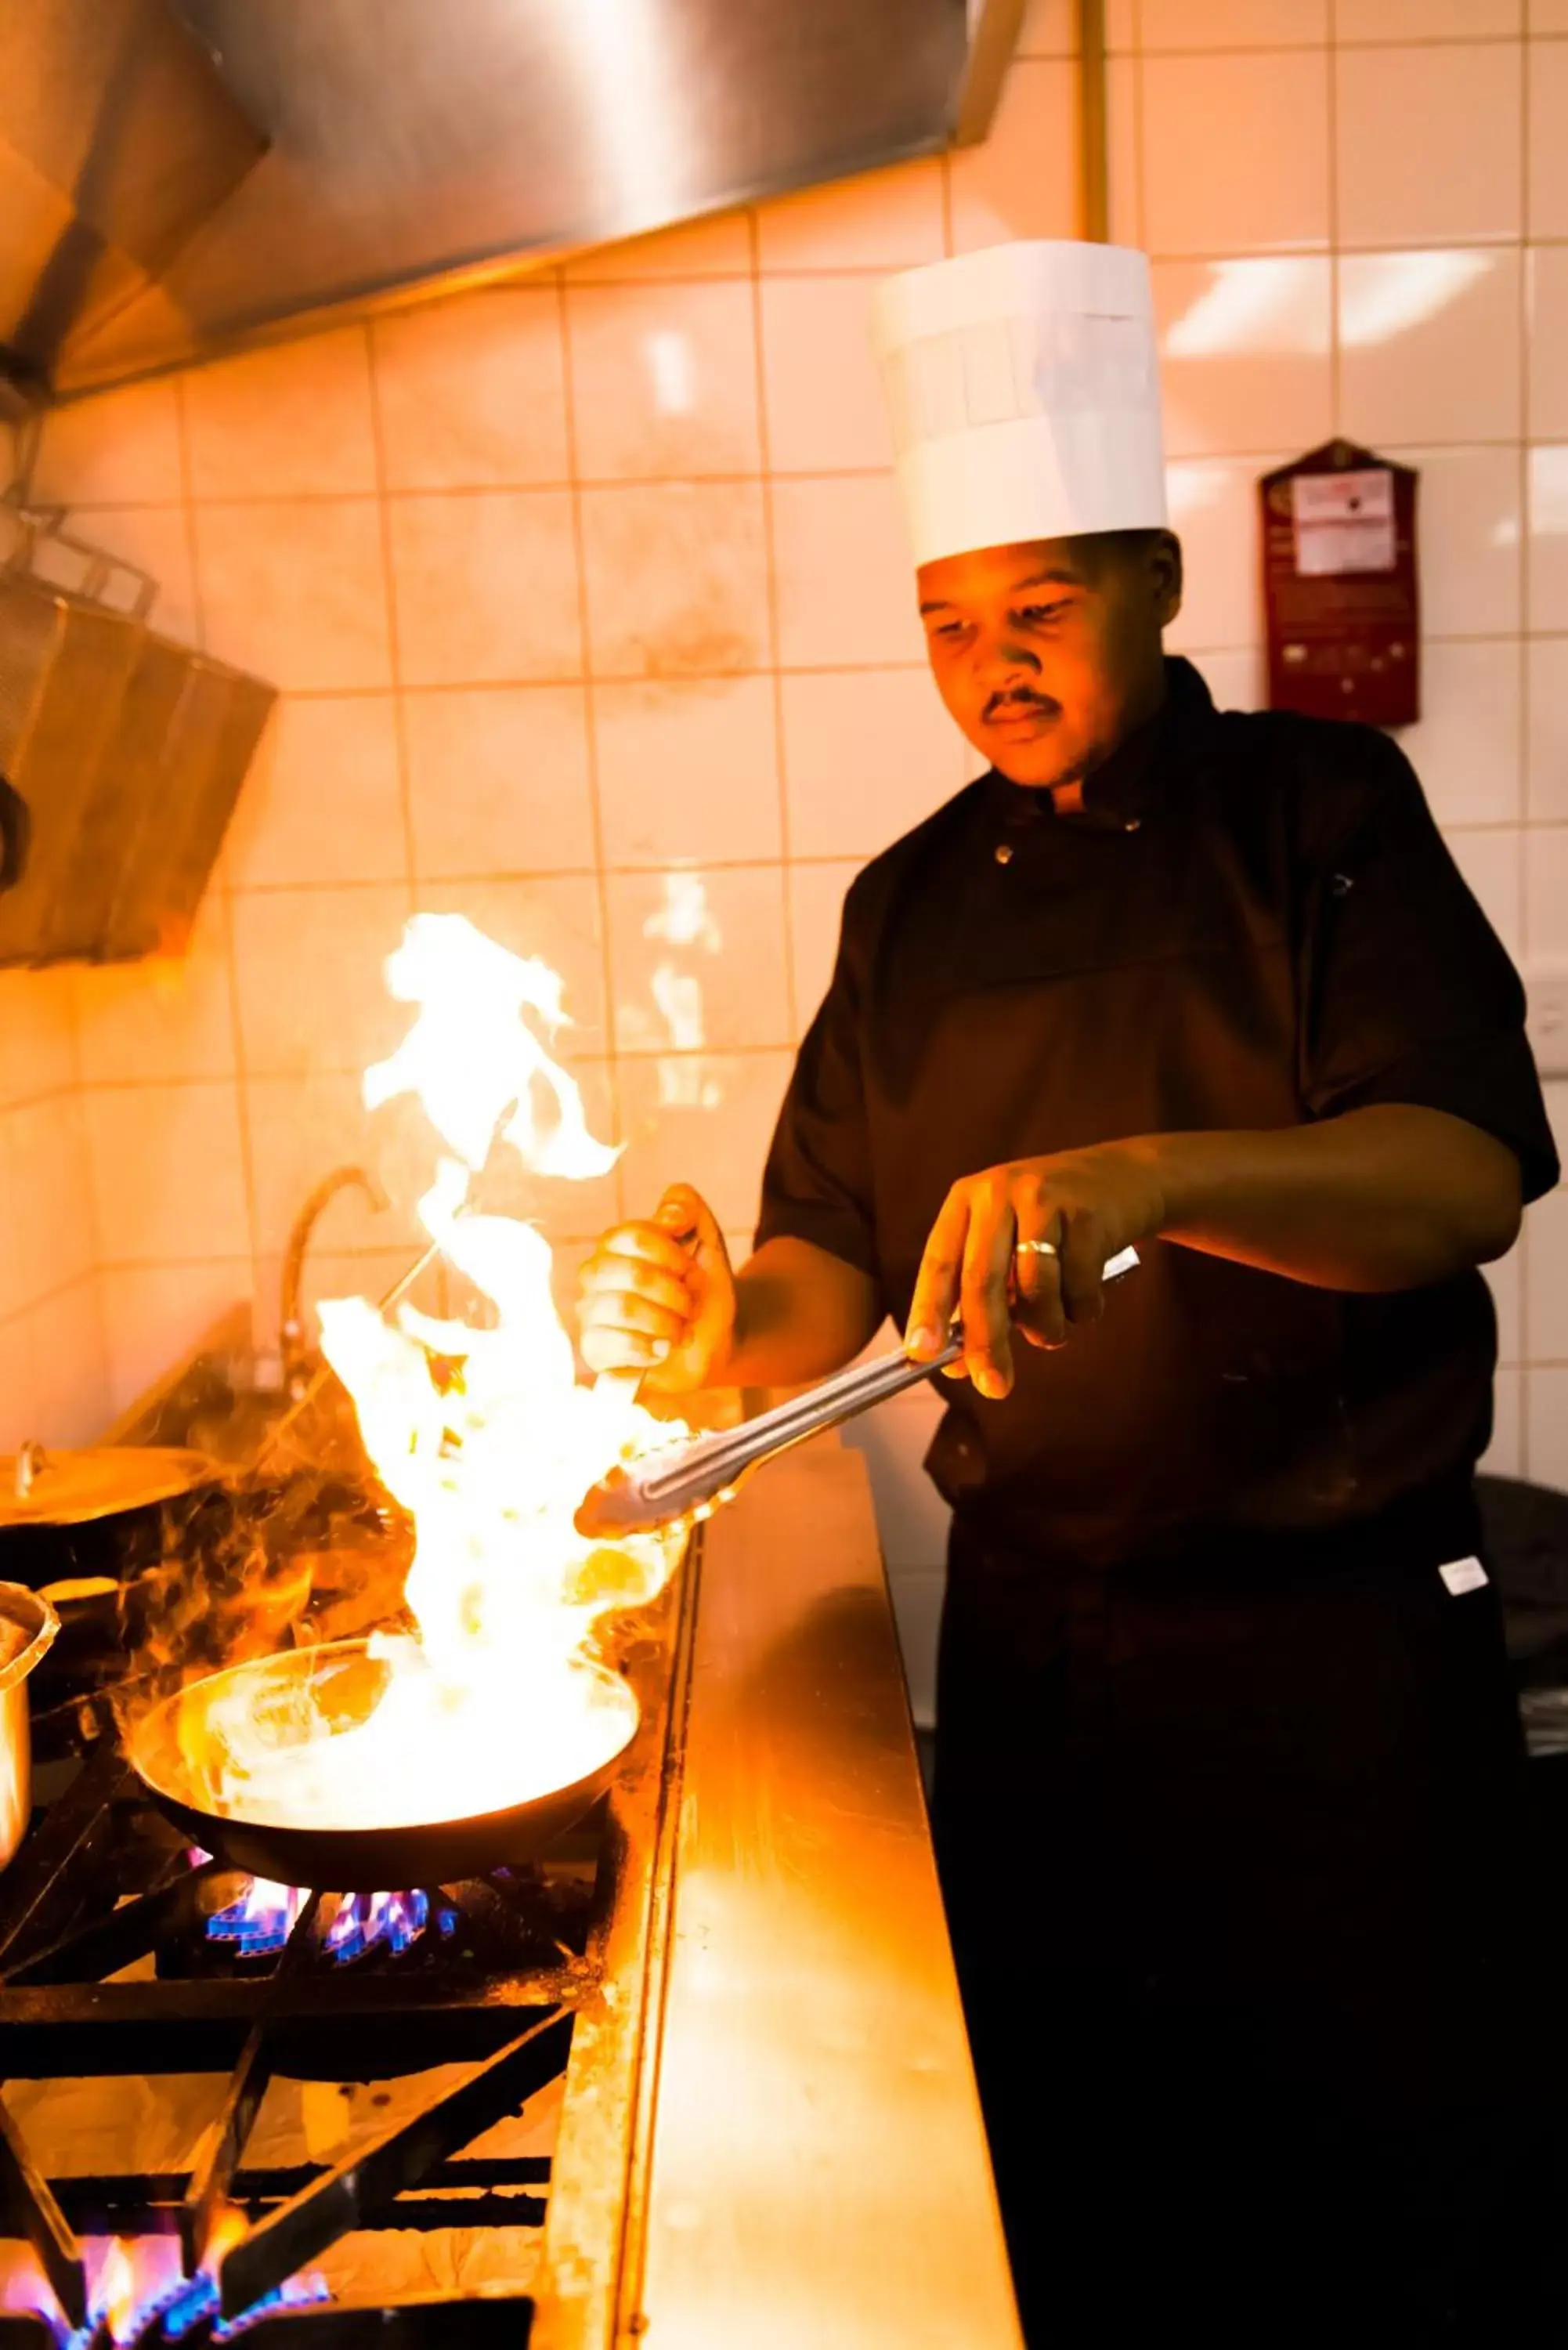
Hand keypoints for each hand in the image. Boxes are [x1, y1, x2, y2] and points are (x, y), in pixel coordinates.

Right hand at [576, 1183, 735, 1394]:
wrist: (714, 1343)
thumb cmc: (703, 1292)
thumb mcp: (707, 1242)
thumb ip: (688, 1209)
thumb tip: (671, 1214)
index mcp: (617, 1244)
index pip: (633, 1236)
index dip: (671, 1255)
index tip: (690, 1270)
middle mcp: (596, 1274)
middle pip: (632, 1273)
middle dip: (674, 1293)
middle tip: (689, 1305)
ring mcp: (591, 1311)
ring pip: (623, 1307)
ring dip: (666, 1322)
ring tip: (680, 1331)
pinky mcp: (593, 1349)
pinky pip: (608, 1344)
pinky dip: (647, 1348)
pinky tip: (661, 1350)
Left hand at [904, 1144, 1164, 1398]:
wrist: (1128, 1176)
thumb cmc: (1054, 1223)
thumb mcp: (1008, 1243)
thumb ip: (982, 1296)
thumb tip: (958, 1366)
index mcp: (967, 1201)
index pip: (939, 1262)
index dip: (927, 1310)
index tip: (920, 1353)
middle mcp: (999, 1193)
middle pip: (982, 1280)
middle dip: (986, 1341)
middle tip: (994, 1386)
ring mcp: (1044, 1199)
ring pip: (1035, 1289)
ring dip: (1046, 1328)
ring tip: (1054, 1331)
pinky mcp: (1088, 1214)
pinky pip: (1079, 1286)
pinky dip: (1083, 1309)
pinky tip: (1086, 1298)